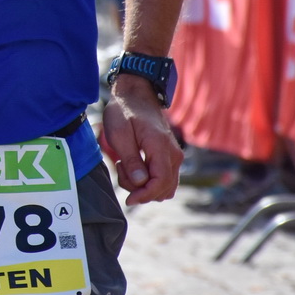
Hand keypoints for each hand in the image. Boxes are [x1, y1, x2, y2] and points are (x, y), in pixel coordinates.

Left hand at [98, 76, 181, 204]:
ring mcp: (174, 156)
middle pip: (164, 188)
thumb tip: (141, 182)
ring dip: (144, 186)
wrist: (135, 95)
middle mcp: (173, 154)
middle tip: (121, 170)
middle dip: (141, 190)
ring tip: (126, 167)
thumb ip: (132, 159)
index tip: (128, 199)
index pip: (160, 182)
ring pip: (165, 187)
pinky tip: (133, 167)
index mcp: (160, 147)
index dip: (144, 195)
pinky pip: (164, 178)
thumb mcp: (120, 134)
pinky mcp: (170, 157)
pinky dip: (149, 180)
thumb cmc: (124, 112)